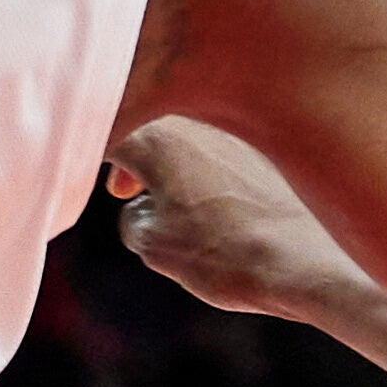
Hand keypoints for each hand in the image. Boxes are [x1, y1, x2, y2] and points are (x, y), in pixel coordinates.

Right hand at [106, 116, 368, 322]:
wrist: (313, 267)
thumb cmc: (228, 255)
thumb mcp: (152, 244)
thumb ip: (131, 214)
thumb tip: (142, 206)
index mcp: (154, 136)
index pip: (99, 126)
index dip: (80, 150)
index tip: (73, 172)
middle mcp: (192, 119)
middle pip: (143, 118)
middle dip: (126, 150)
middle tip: (119, 191)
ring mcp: (234, 128)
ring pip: (183, 129)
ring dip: (167, 158)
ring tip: (165, 201)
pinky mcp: (268, 148)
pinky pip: (220, 144)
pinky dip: (204, 166)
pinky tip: (213, 204)